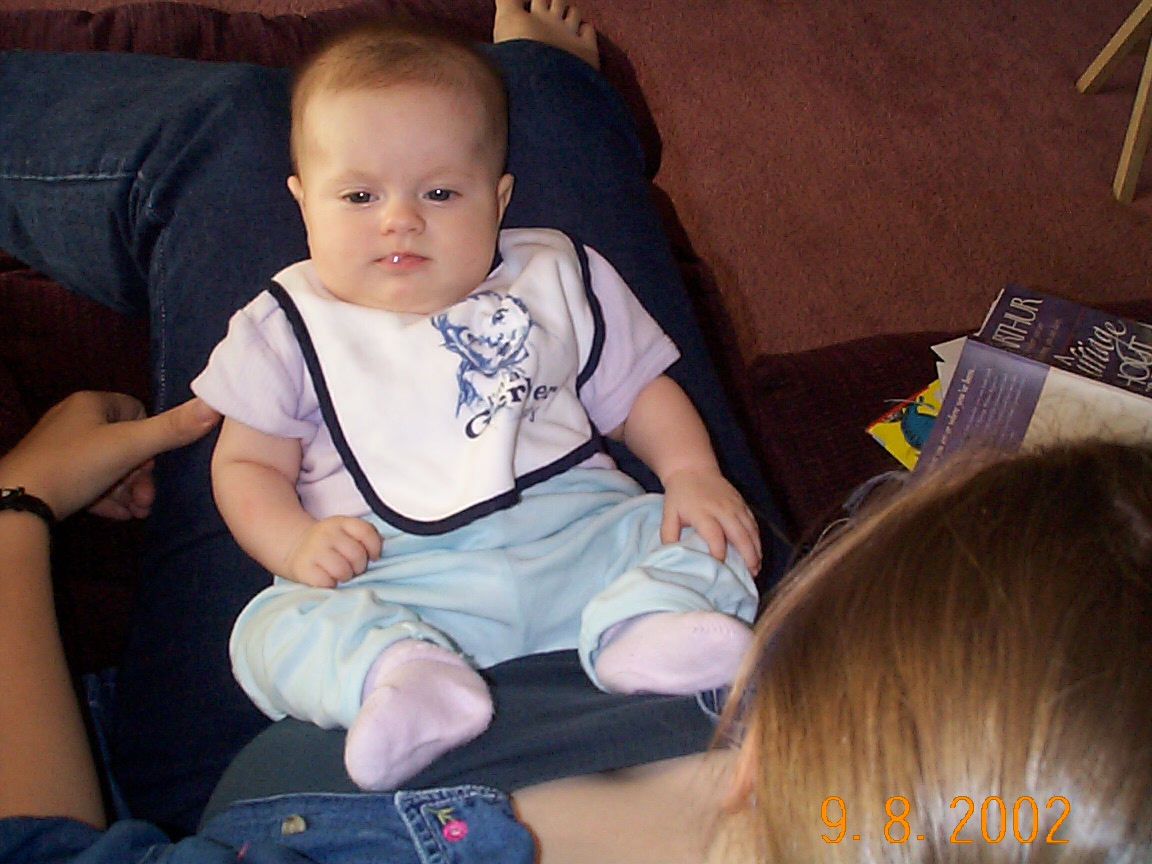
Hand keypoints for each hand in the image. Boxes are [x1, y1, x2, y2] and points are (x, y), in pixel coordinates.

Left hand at [0, 391, 219, 520]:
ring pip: (108, 468)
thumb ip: (173, 428)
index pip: (136, 412)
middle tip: (147, 499)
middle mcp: (73, 420)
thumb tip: (215, 405)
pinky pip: (89, 483)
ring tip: (136, 512)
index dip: (150, 439)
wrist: (18, 502)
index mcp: (90, 404)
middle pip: (124, 444)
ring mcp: (60, 449)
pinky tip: (118, 515)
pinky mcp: (51, 475)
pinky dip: (106, 498)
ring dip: (128, 490)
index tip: (152, 463)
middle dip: (141, 475)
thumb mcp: (130, 446)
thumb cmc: (75, 465)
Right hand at [284, 516, 382, 587]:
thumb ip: (365, 539)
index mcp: (341, 522)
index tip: (373, 557)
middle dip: (359, 566)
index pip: (366, 532)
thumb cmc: (330, 546)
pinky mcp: (302, 568)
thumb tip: (378, 556)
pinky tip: (328, 579)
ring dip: (345, 577)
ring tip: (341, 574)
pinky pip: (326, 582)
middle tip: (352, 568)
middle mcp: (326, 533)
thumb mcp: (347, 534)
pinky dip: (331, 585)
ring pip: (342, 570)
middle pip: (356, 554)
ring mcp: (313, 549)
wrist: (296, 549)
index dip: (375, 547)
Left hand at [660, 468, 760, 574]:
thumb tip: (670, 555)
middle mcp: (722, 510)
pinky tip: (757, 551)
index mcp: (703, 513)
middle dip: (748, 556)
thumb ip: (668, 534)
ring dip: (756, 549)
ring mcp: (735, 506)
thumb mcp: (668, 513)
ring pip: (751, 530)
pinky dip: (757, 538)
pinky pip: (753, 523)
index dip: (719, 555)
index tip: (720, 569)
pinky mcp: (742, 503)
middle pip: (740, 535)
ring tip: (757, 568)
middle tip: (751, 574)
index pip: (715, 537)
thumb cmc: (679, 495)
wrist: (693, 469)